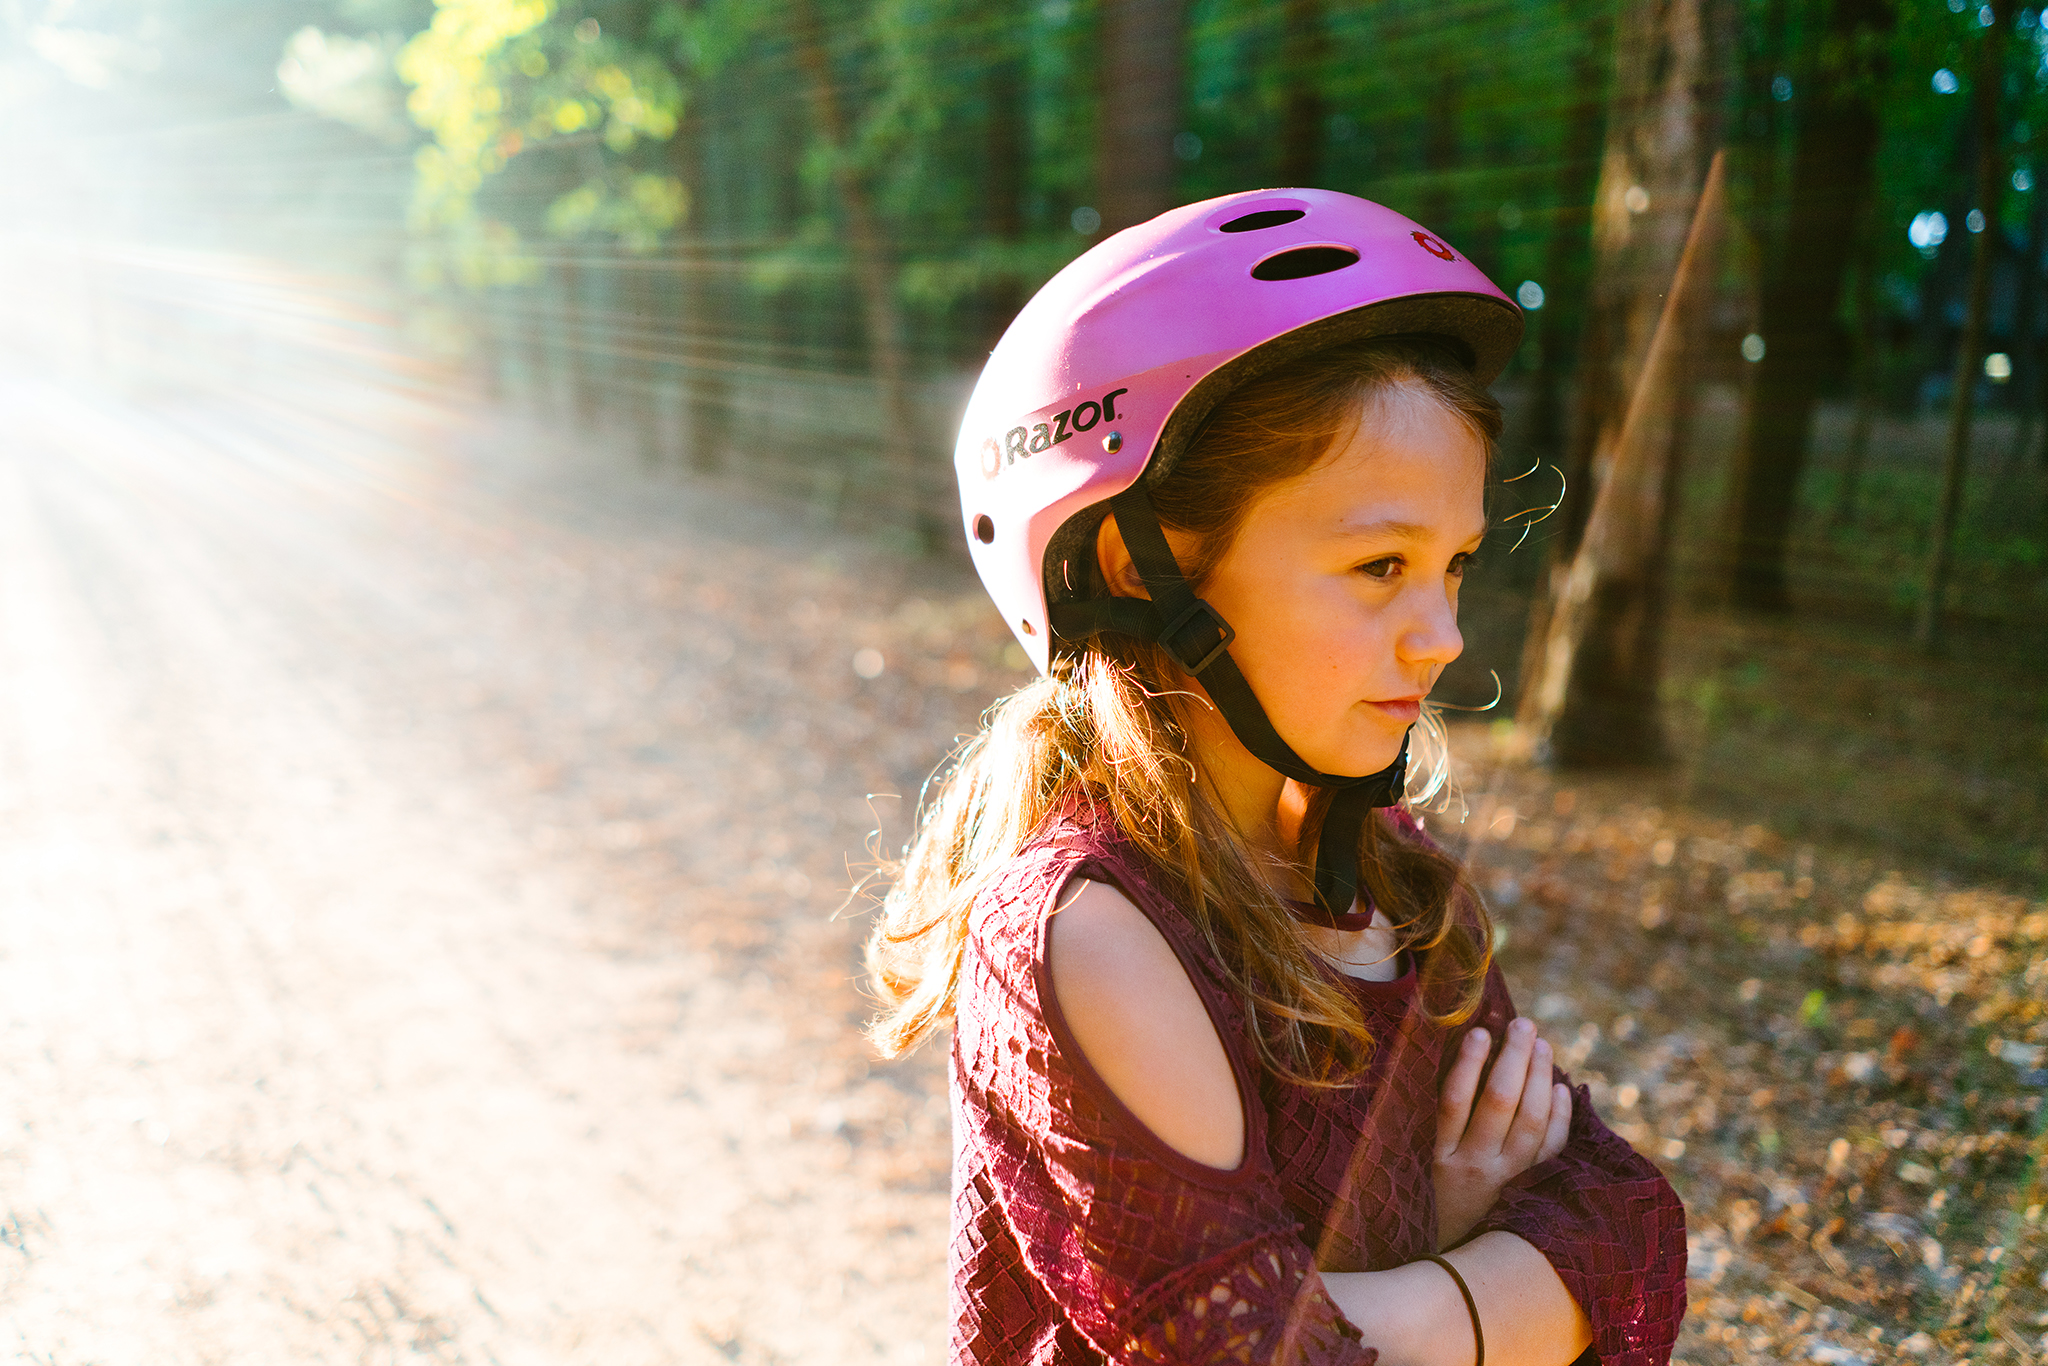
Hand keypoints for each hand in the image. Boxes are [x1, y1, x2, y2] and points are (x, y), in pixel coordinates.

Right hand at [1433, 1016, 1571, 1249]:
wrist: (1455, 1277)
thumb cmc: (1430, 1206)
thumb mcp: (1418, 1170)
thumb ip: (1435, 1126)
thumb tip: (1460, 1059)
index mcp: (1438, 1160)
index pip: (1454, 1101)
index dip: (1468, 1063)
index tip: (1479, 1030)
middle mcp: (1475, 1171)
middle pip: (1500, 1102)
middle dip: (1514, 1057)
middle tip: (1523, 1024)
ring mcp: (1508, 1184)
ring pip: (1532, 1122)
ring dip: (1539, 1077)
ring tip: (1540, 1045)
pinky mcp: (1532, 1194)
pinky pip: (1553, 1150)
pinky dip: (1559, 1116)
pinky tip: (1559, 1088)